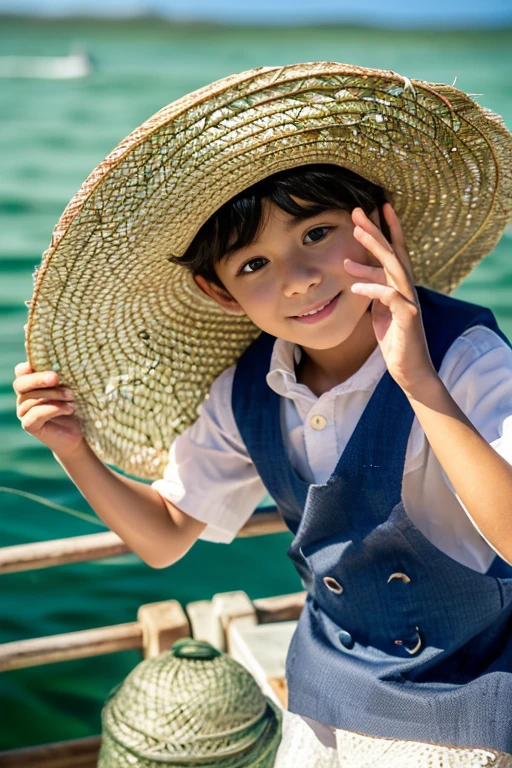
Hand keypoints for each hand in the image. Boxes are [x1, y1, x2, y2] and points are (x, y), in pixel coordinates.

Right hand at [13, 362, 85, 456]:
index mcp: (31, 385)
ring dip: (53, 395)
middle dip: (38, 379)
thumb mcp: (69, 389)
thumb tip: (65, 364)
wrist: (77, 433)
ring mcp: (24, 412)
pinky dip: (53, 409)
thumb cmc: (74, 406)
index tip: (36, 364)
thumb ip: (62, 378)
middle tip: (56, 378)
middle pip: (21, 384)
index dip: (26, 367)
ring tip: (72, 397)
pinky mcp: (29, 425)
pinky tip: (69, 409)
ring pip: (30, 399)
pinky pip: (34, 414)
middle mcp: (24, 397)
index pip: (20, 372)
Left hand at [344, 203, 436, 396]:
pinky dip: (374, 288)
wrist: (410, 370)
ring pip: (395, 267)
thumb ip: (372, 288)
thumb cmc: (395, 339)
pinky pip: (391, 297)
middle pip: (394, 252)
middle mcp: (407, 289)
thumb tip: (354, 269)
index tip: (375, 208)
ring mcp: (410, 301)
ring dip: (376, 249)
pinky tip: (355, 285)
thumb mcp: (378, 310)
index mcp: (400, 286)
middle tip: (358, 211)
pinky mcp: (408, 318)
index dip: (387, 229)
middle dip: (377, 230)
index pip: (396, 251)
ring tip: (357, 233)